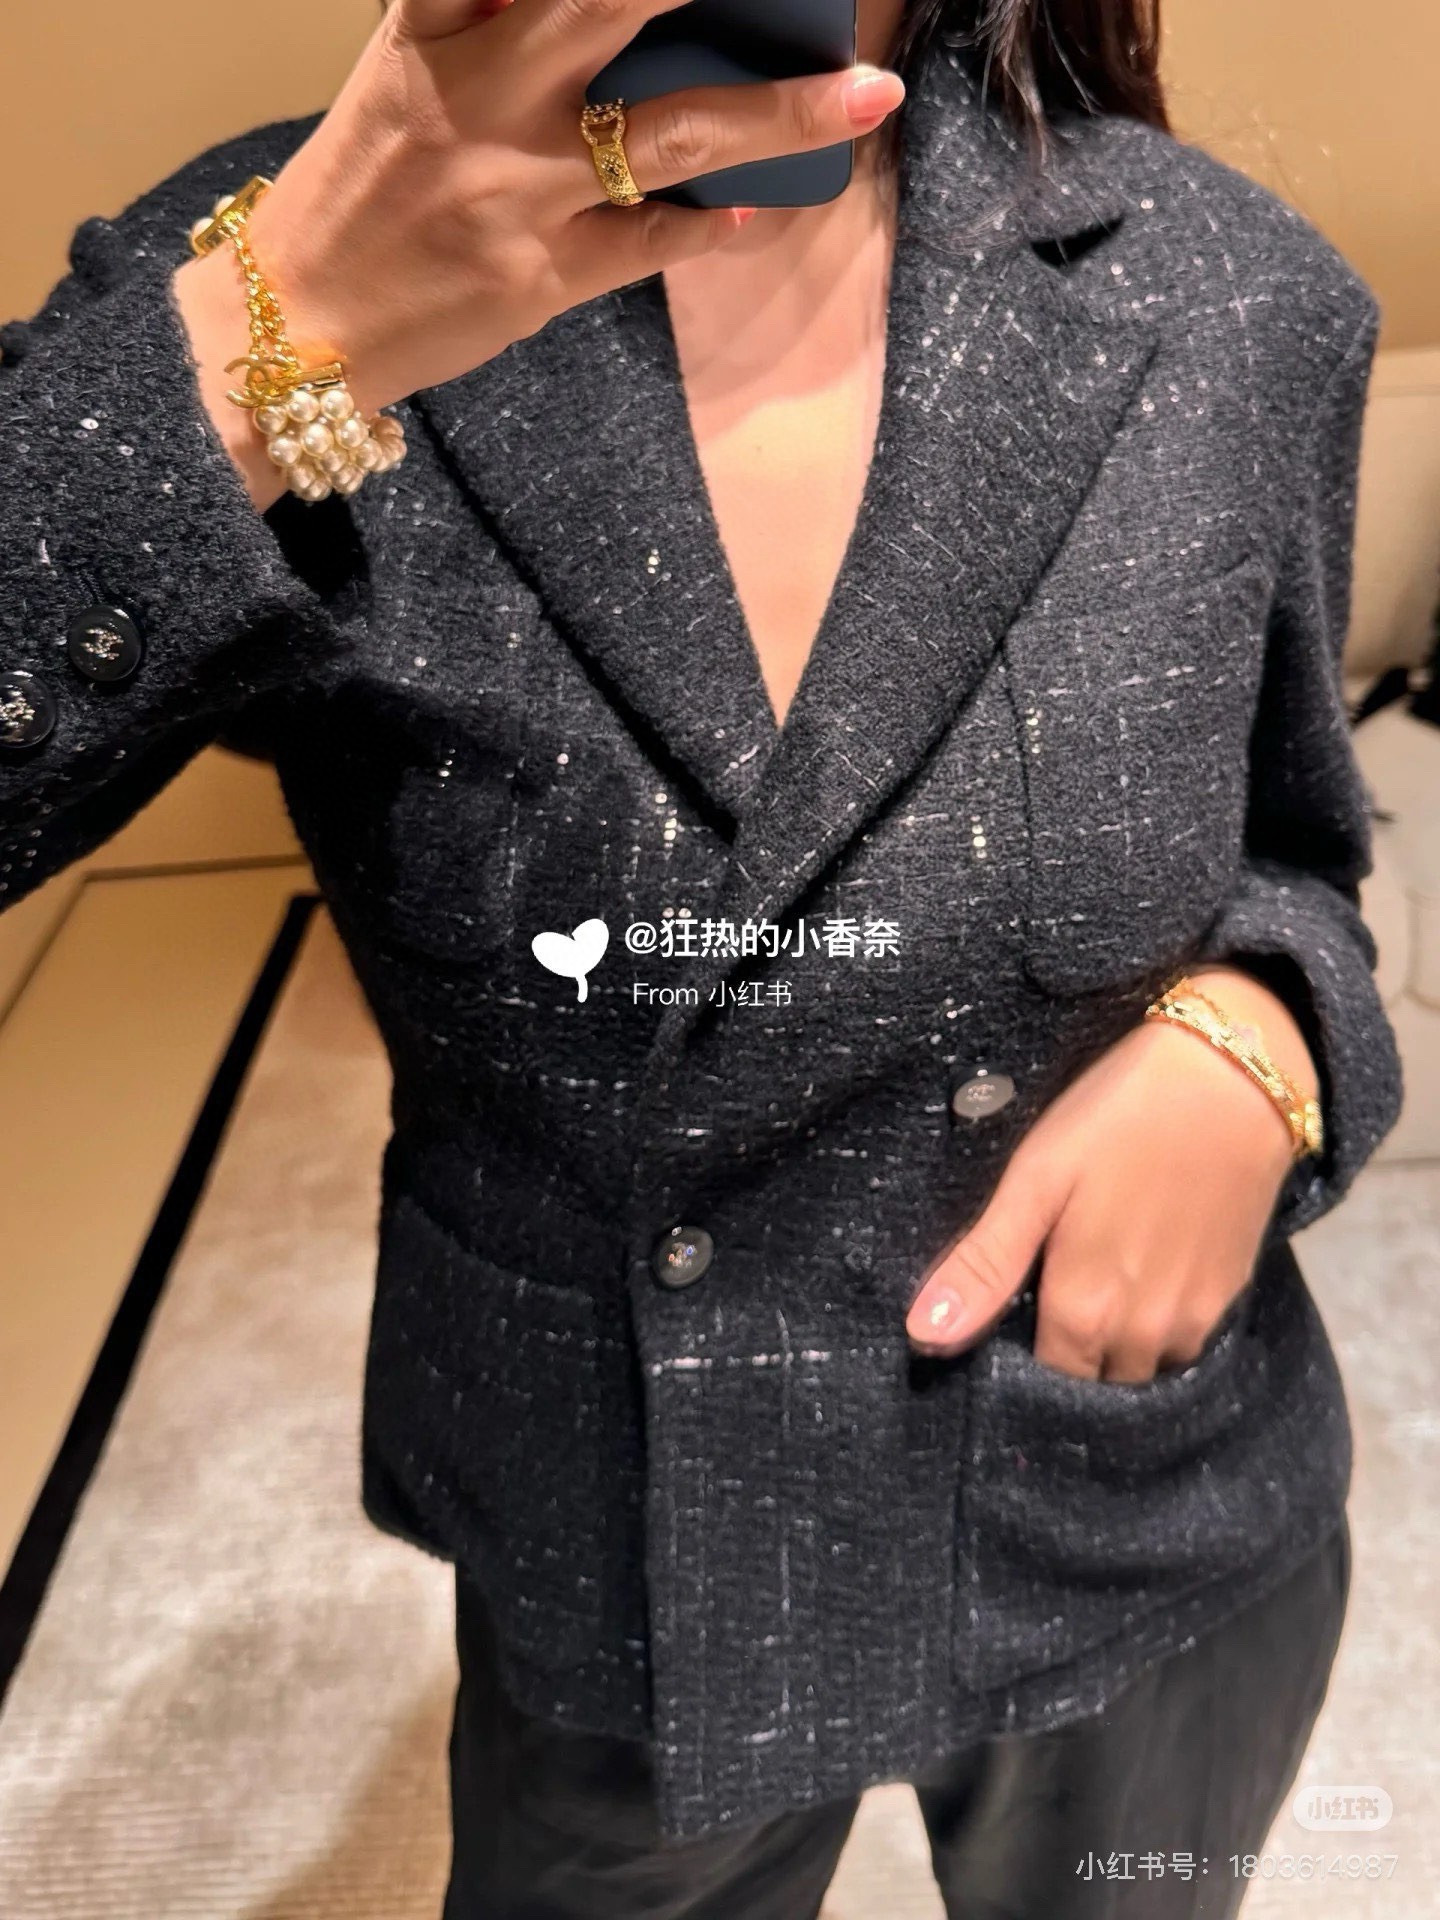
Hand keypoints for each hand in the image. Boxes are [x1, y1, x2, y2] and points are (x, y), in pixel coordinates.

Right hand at [172, 0, 905, 507]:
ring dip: (781, 115)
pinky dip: (714, 228)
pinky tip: (763, 211)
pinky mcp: (545, 276)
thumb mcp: (398, 82)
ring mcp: (520, 191)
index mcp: (432, 33)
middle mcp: (483, 97)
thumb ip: (482, 27)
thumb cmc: (354, 197)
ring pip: (674, 134)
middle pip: (612, 4)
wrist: (298, 328)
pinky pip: (656, 244)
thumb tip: (597, 15)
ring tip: (867, 96)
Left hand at [904, 967, 1318, 1381]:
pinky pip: (1183, 1348)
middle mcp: (1143, 1337)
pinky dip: (1154, 1335)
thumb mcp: (1036, 1180)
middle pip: (1092, 1384)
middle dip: (1065, 1361)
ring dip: (1112, 1354)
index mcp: (1085, 1313)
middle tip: (1042, 1305)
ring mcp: (1195, 1322)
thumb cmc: (1118, 1119)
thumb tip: (922, 1337)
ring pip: (1140, 1371)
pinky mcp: (1231, 1297)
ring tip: (1090, 1296)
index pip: (1041, 1382)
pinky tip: (1138, 1286)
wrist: (1236, 1075)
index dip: (1017, 1362)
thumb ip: (985, 1265)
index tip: (1003, 1325)